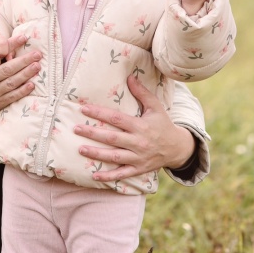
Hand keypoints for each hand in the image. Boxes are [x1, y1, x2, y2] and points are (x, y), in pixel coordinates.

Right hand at [0, 33, 40, 146]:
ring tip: (37, 66)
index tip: (22, 38)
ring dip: (26, 75)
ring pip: (11, 83)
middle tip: (37, 54)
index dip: (10, 46)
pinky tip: (31, 84)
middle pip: (7, 70)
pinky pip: (12, 97)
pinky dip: (22, 91)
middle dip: (24, 61)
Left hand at [73, 75, 195, 181]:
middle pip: (112, 138)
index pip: (117, 119)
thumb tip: (130, 76)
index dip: (100, 113)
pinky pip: (122, 174)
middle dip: (93, 133)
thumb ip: (142, 93)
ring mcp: (138, 158)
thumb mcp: (156, 107)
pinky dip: (108, 176)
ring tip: (81, 149)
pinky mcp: (138, 169)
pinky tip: (94, 175)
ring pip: (114, 156)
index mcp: (141, 126)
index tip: (84, 109)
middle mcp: (138, 142)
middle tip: (76, 129)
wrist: (177, 148)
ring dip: (96, 154)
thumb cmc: (163, 125)